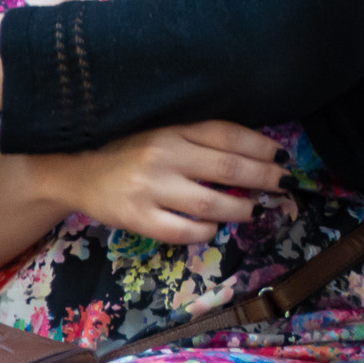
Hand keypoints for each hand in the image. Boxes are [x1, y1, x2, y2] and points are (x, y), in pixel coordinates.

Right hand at [47, 121, 289, 246]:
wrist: (79, 173)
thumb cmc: (131, 152)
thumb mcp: (165, 135)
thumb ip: (201, 141)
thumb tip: (256, 155)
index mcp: (173, 130)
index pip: (227, 134)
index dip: (260, 146)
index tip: (282, 156)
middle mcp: (164, 156)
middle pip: (228, 168)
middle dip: (264, 177)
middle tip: (284, 184)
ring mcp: (151, 189)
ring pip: (211, 204)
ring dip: (241, 208)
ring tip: (254, 209)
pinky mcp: (139, 219)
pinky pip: (184, 231)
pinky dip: (206, 232)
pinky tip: (214, 228)